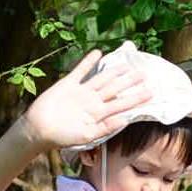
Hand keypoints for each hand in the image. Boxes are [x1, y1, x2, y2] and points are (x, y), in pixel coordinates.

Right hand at [20, 48, 156, 153]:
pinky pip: (80, 71)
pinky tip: (98, 53)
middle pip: (115, 89)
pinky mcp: (67, 84)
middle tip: (145, 74)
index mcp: (100, 114)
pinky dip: (88, 62)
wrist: (39, 130)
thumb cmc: (64, 137)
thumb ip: (106, 128)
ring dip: (114, 71)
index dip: (136, 98)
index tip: (151, 92)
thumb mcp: (88, 136)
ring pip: (102, 78)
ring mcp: (81, 92)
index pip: (122, 104)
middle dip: (130, 82)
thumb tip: (125, 120)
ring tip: (127, 64)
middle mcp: (93, 101)